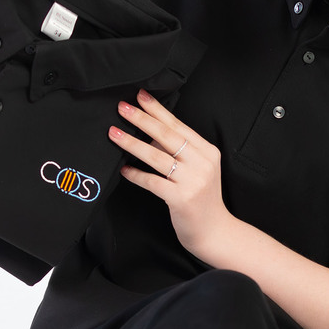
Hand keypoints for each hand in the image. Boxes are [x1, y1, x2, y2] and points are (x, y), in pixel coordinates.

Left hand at [109, 89, 234, 260]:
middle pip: (167, 136)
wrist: (214, 232)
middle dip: (142, 119)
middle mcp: (203, 163)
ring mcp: (193, 181)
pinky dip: (136, 174)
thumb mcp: (197, 171)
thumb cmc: (201, 200)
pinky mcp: (182, 199)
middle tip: (122, 107)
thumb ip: (177, 152)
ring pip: (157, 156)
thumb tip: (147, 135)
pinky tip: (123, 169)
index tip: (140, 96)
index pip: (179, 125)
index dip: (158, 110)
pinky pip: (152, 181)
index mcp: (208, 151)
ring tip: (114, 133)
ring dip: (132, 143)